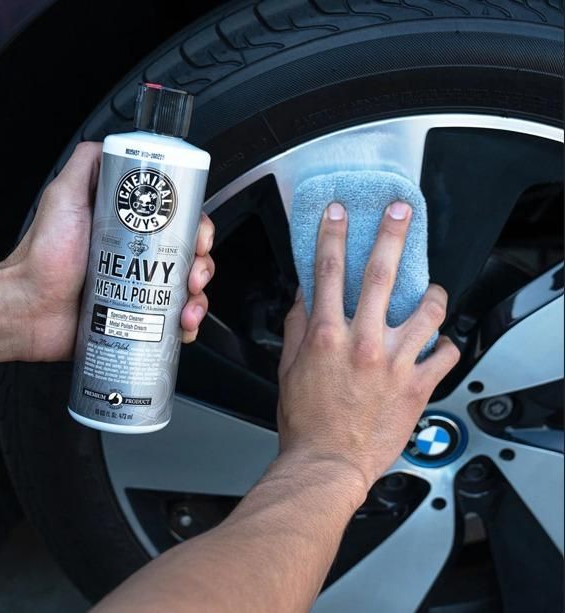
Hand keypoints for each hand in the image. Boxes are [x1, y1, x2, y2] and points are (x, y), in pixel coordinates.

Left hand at [5, 142, 214, 361]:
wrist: (27, 307)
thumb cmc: (42, 256)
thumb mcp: (63, 196)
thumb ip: (86, 164)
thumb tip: (115, 145)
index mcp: (133, 229)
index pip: (179, 223)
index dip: (199, 230)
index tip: (199, 239)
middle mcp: (141, 257)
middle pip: (191, 257)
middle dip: (203, 266)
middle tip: (193, 276)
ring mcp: (141, 291)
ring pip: (188, 291)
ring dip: (199, 299)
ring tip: (187, 308)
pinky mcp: (137, 319)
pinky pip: (174, 322)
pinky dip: (188, 326)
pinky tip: (183, 327)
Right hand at [277, 201, 459, 493]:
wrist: (328, 463)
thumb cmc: (307, 421)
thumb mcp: (288, 369)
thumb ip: (296, 328)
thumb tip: (304, 297)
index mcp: (327, 336)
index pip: (329, 271)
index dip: (334, 235)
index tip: (340, 213)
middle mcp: (364, 342)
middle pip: (381, 275)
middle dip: (392, 235)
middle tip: (401, 212)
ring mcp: (395, 363)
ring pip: (428, 312)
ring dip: (434, 295)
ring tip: (434, 291)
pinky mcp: (418, 386)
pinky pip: (446, 355)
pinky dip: (446, 346)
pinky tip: (439, 346)